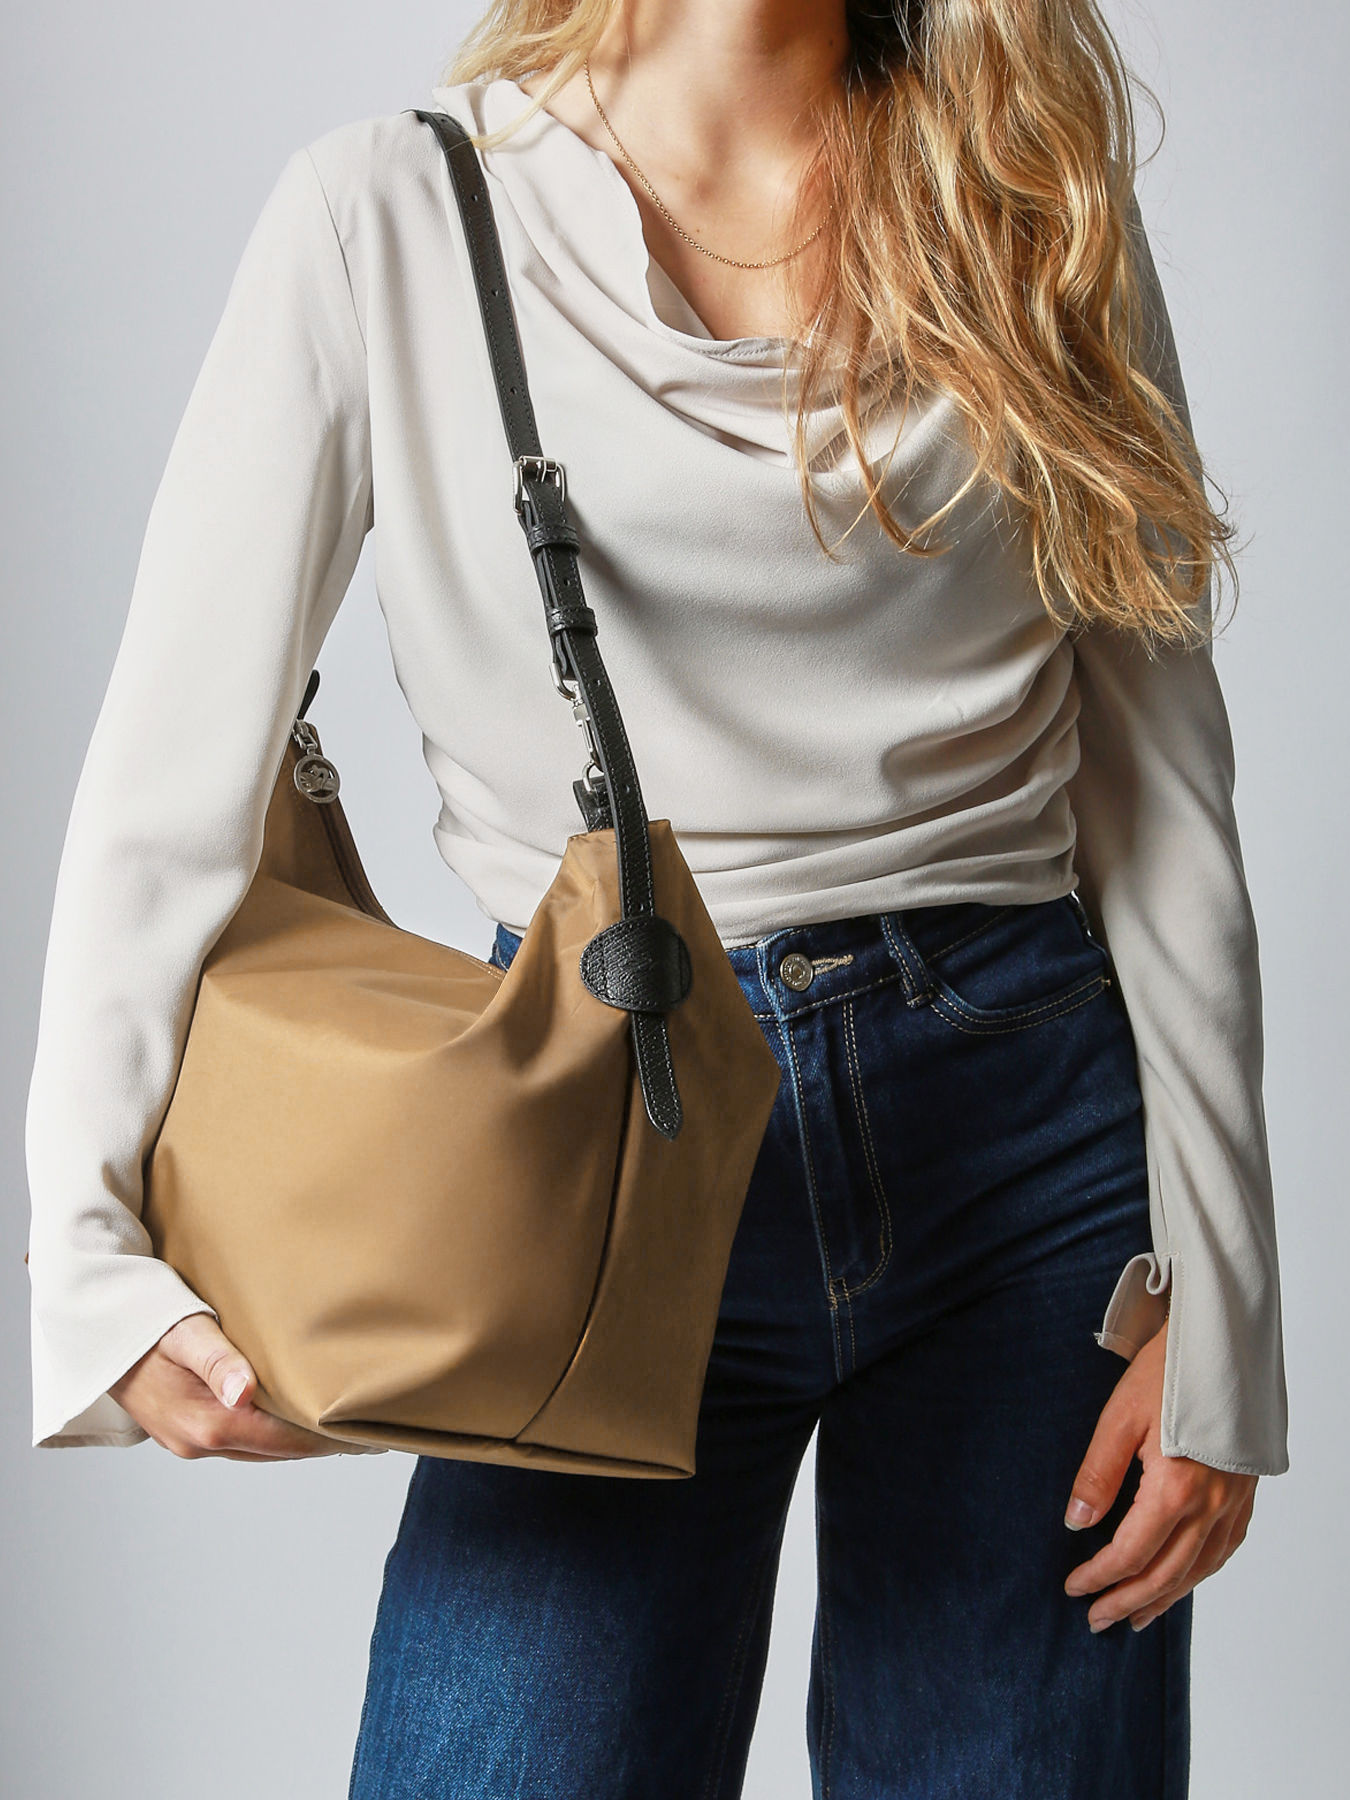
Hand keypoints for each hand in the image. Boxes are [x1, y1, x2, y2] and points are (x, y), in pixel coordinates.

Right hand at [109, 1312, 383, 1460]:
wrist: (94, 1336)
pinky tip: (297, 1418)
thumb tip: (245, 1393)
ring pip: (263, 1447)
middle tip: (373, 1427)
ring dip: (301, 1438)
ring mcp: (191, 1442)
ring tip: (345, 1424)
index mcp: (206, 1423)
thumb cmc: (144, 1324)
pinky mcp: (187, 1433)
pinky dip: (275, 1433)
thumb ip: (217, 1360)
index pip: (285, 1439)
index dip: (329, 1436)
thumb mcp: (184, 1332)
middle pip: (279, 1449)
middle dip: (324, 1440)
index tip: (370, 1430)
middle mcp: (200, 1442)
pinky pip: (244, 1439)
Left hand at [1062, 1317, 1255, 1630]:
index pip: (1131, 1553)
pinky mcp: (1245, 1494)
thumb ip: (1097, 1475)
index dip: (1099, 1577)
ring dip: (1165, 1598)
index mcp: (1176, 1490)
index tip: (1073, 1588)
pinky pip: (1223, 1549)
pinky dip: (1199, 1573)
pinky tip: (1184, 1578)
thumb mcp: (1119, 1418)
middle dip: (1128, 1601)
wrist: (1222, 1344)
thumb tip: (1076, 1522)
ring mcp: (1233, 1503)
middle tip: (1097, 1620)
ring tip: (1136, 1615)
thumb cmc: (1168, 1372)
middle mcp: (1211, 1506)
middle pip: (1166, 1574)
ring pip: (1198, 1569)